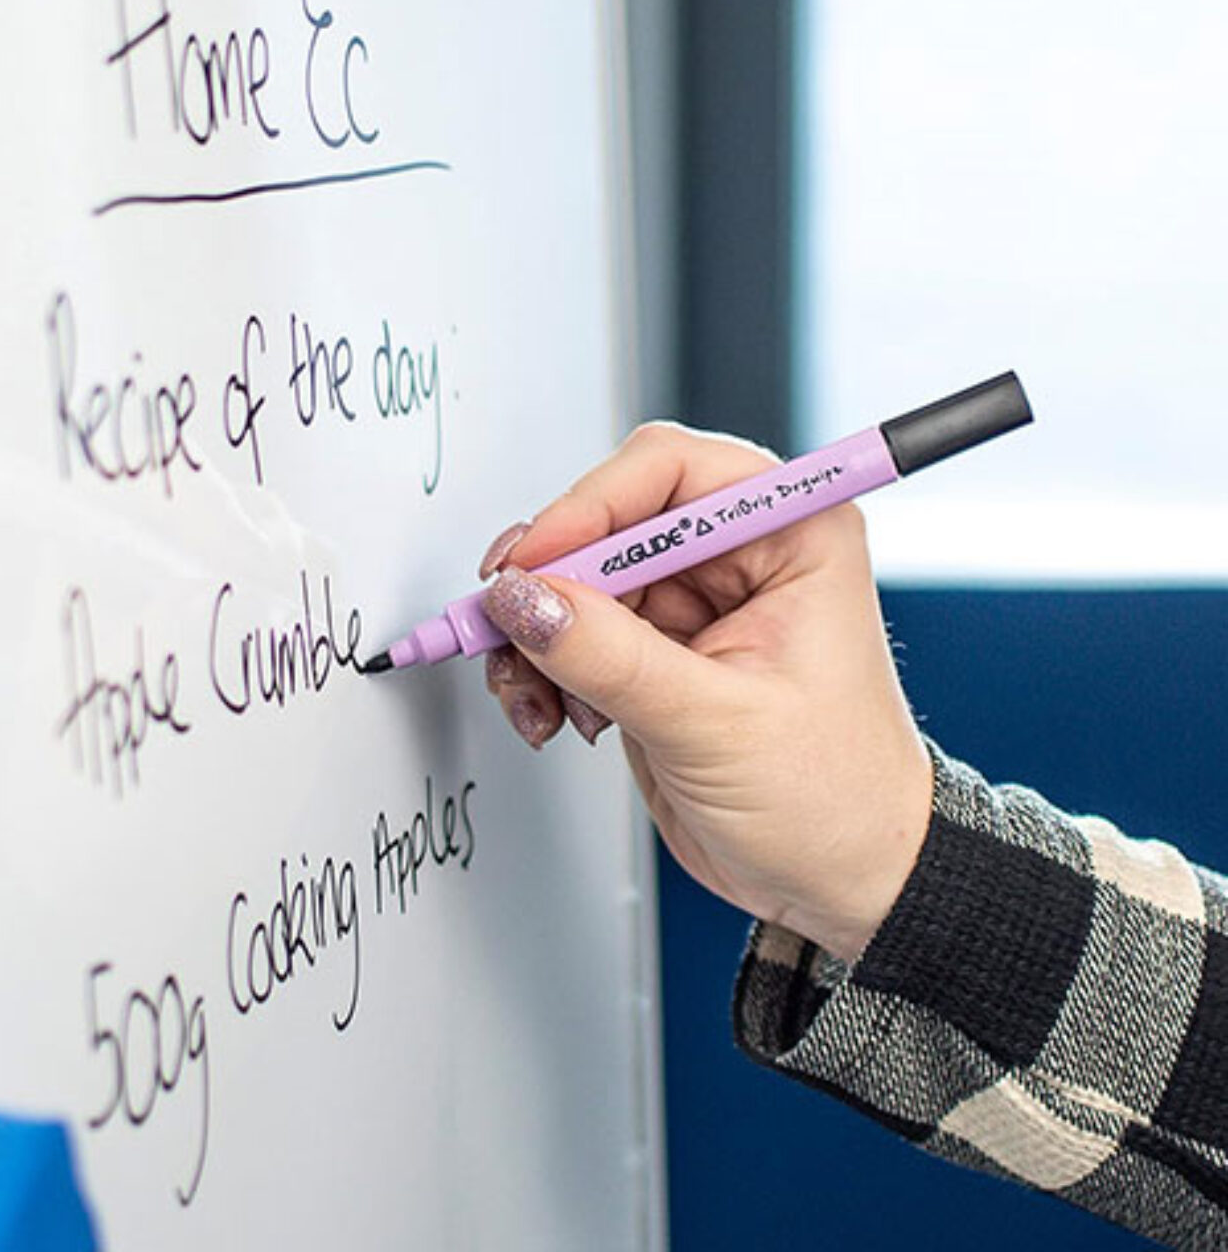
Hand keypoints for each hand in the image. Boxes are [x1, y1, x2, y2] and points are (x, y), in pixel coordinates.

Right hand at [480, 422, 931, 962]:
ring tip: (536, 696)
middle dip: (551, 580)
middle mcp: (738, 555)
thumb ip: (610, 657)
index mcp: (791, 534)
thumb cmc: (835, 798)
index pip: (669, 470)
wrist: (844, 881)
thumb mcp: (717, 725)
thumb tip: (523, 599)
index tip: (536, 562)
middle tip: (508, 626)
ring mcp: (692, 604)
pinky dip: (544, 670)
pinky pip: (572, 633)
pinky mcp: (654, 652)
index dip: (591, 506)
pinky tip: (555, 714)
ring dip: (538, 635)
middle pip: (609, 521)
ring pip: (577, 580)